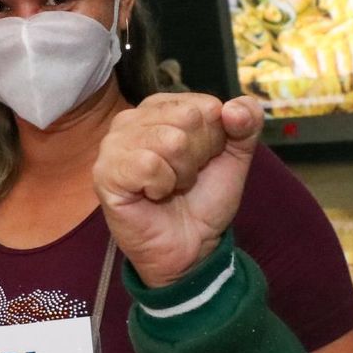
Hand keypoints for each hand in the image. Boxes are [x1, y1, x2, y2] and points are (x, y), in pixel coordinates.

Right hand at [94, 93, 261, 286]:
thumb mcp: (236, 155)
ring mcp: (114, 144)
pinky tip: (153, 195)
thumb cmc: (204, 199)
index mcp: (161, 107)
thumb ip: (246, 121)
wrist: (192, 247)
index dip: (215, 140)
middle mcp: (132, 118)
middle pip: (189, 119)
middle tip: (184, 178)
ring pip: (171, 141)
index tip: (201, 162)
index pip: (206, 106)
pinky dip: (162, 186)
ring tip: (170, 187)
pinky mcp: (106, 172)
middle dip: (198, 156)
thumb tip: (234, 108)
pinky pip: (150, 164)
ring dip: (181, 174)